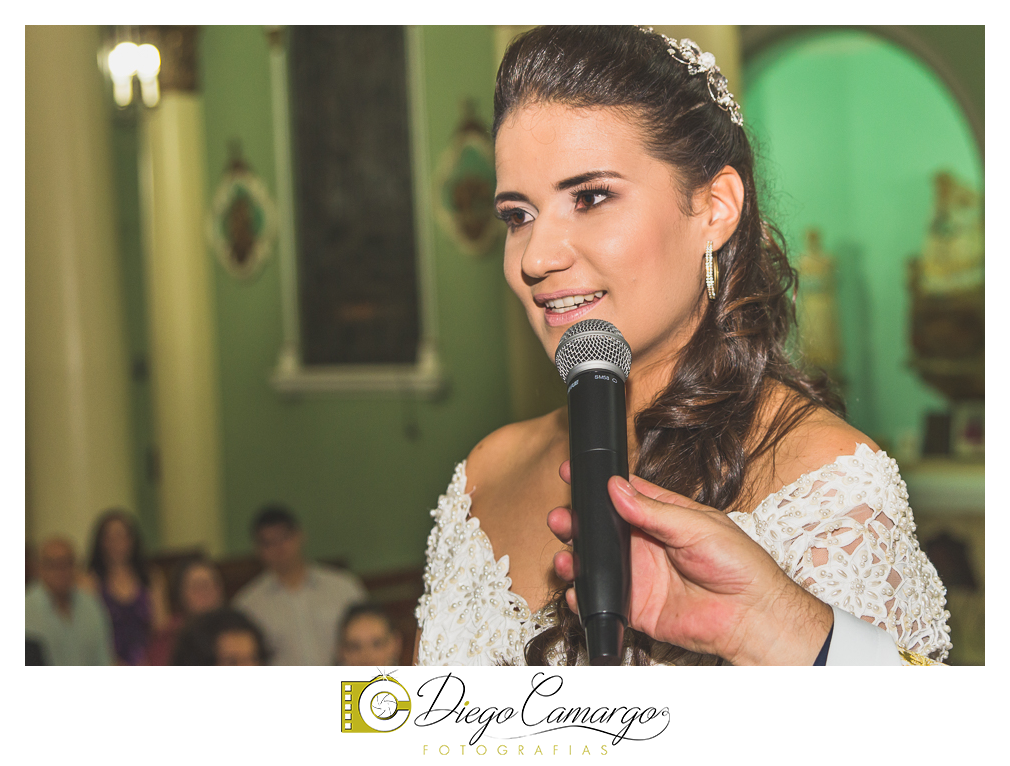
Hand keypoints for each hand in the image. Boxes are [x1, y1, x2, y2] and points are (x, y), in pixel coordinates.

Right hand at [548, 463, 831, 664]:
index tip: (573, 474)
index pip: (622, 494)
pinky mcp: (636, 606)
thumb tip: (617, 488)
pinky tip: (578, 591)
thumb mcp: (697, 525)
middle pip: (600, 529)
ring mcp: (639, 575)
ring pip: (596, 564)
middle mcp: (646, 543)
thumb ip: (653, 510)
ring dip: (576, 558)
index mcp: (662, 516)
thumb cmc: (738, 565)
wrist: (750, 615)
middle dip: (577, 521)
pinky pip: (603, 600)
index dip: (597, 484)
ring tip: (566, 557)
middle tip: (562, 518)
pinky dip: (585, 597)